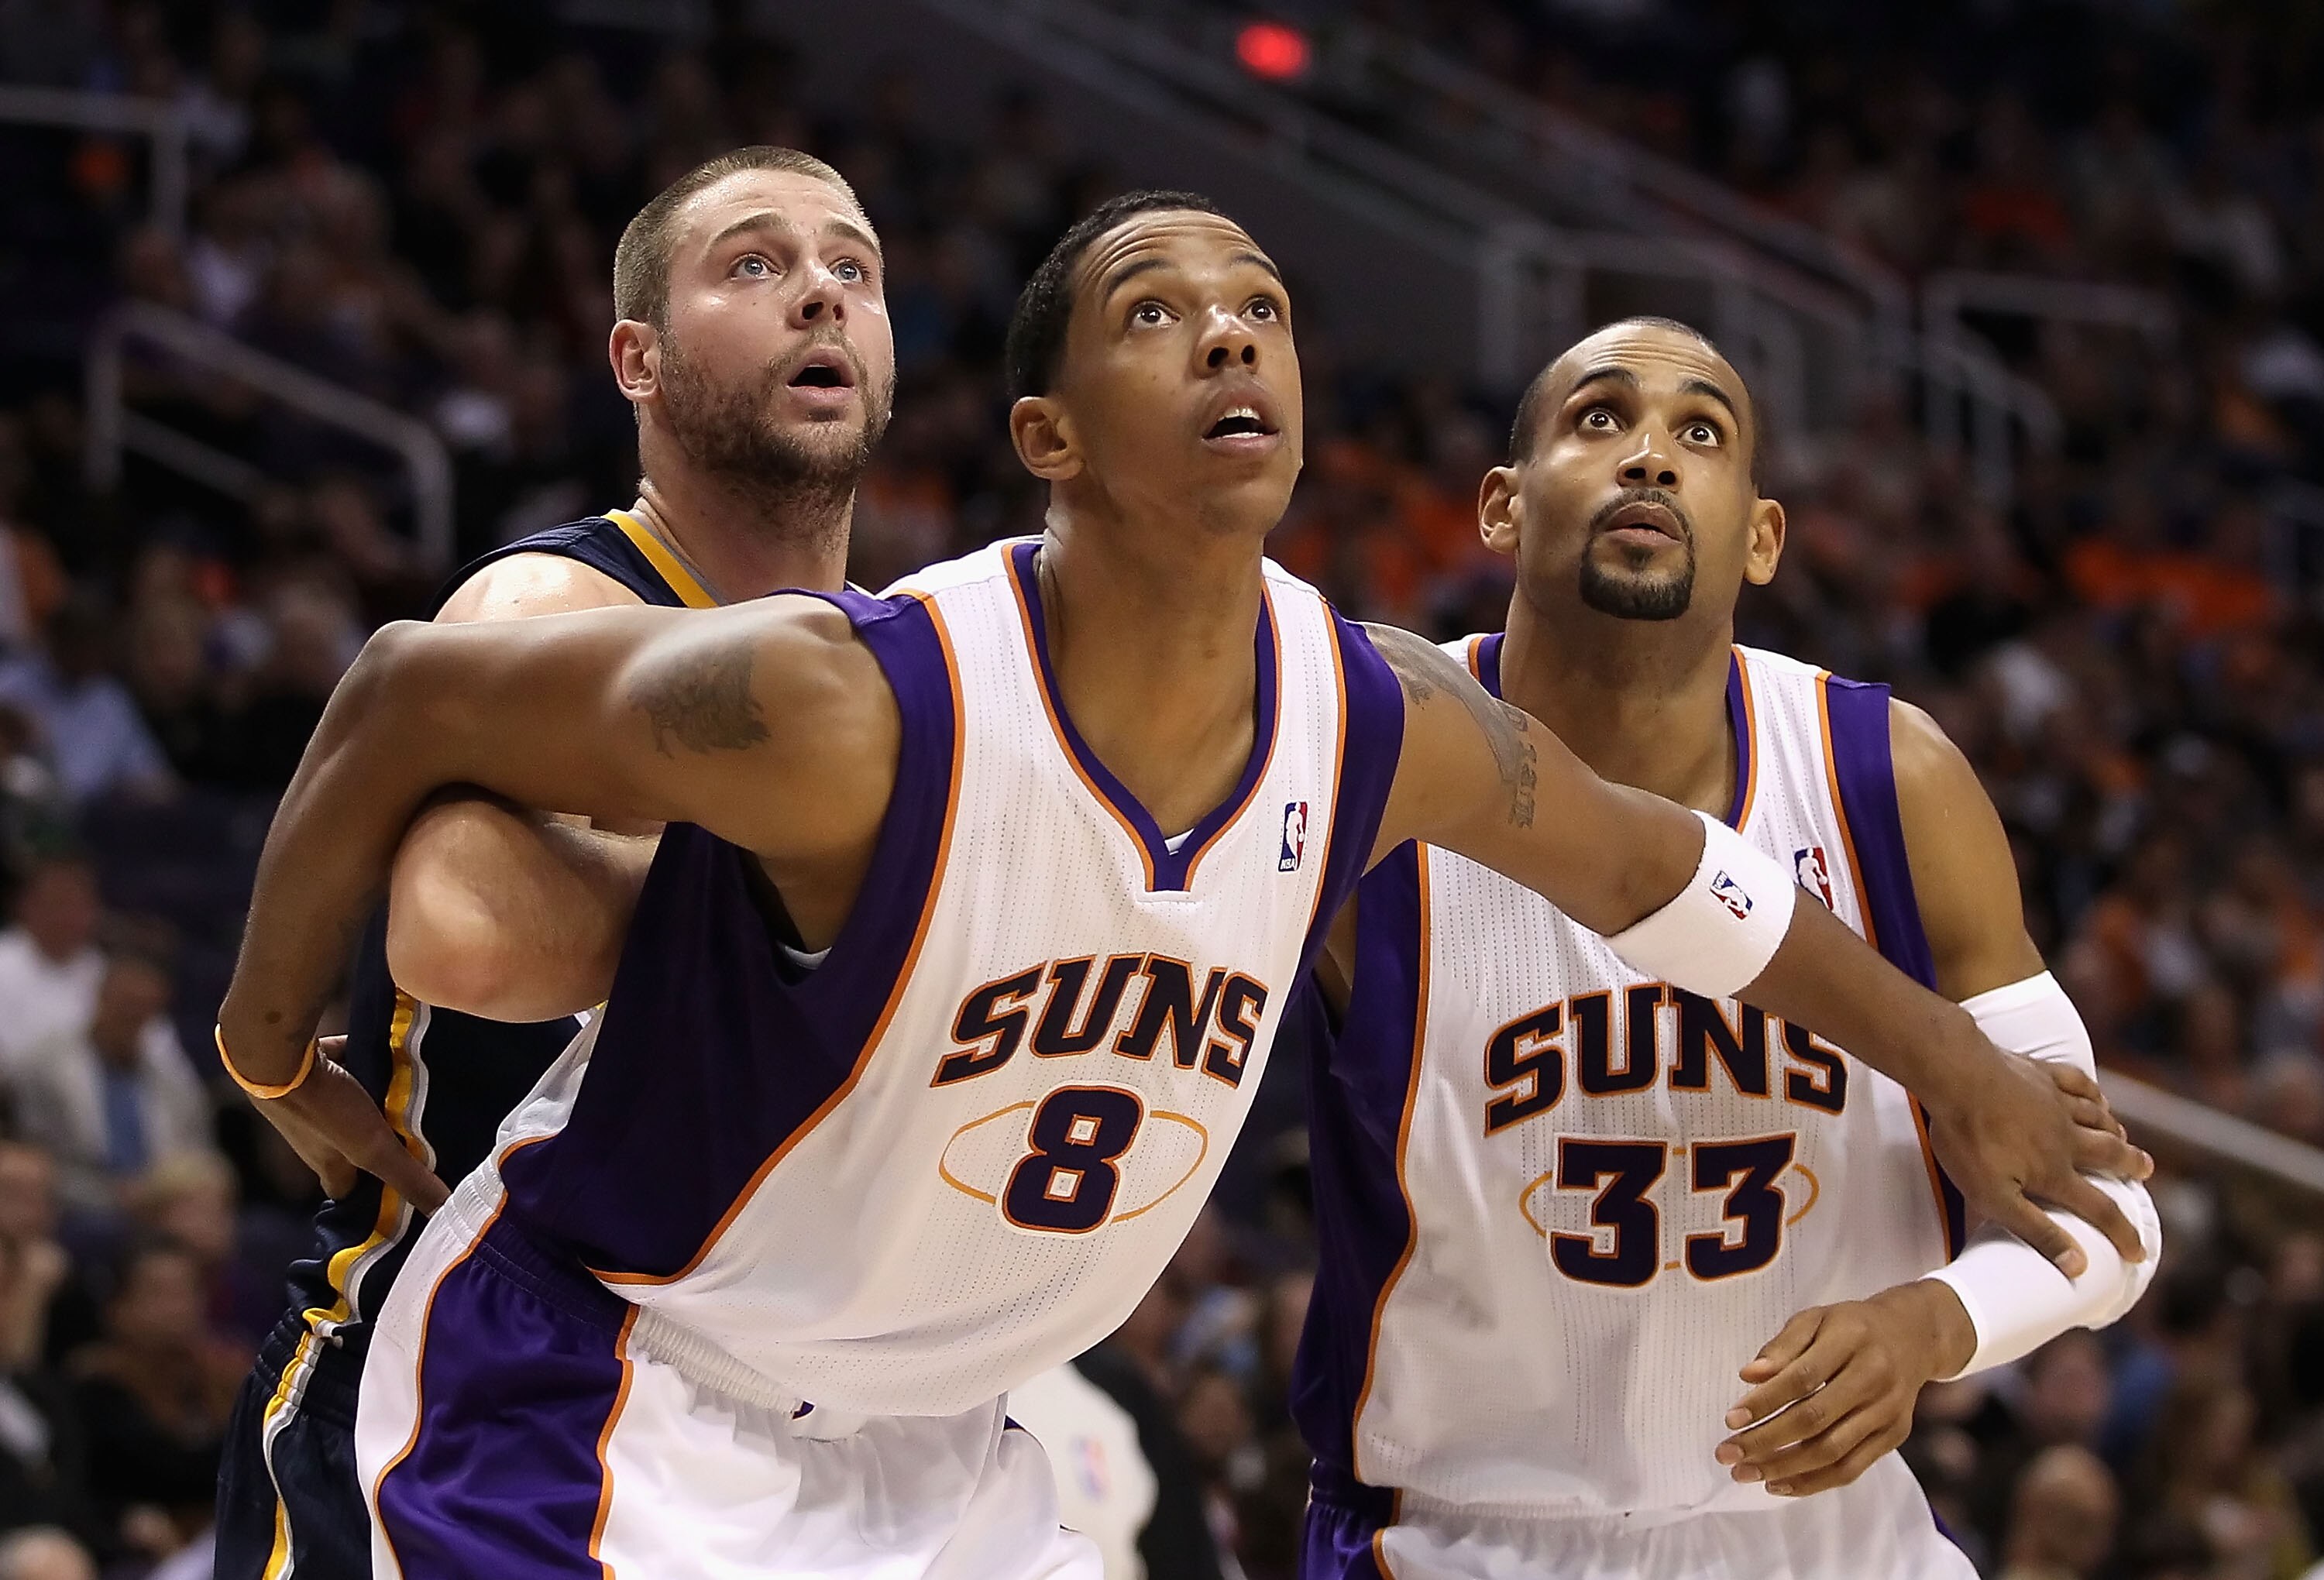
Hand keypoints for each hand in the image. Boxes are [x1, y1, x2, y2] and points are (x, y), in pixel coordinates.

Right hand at [245, 1035, 447, 1213]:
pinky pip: (347, 1067)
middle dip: (382, 1146)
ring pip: (353, 1106)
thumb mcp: (372, 1148)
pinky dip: (367, 1064)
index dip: (369, 1201)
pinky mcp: (312, 1067)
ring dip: (378, 1103)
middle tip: (423, 1140)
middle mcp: (315, 1136)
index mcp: (327, 1163)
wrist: (276, 1053)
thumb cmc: (323, 1108)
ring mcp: (312, 1101)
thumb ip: (407, 1176)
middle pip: (353, 1147)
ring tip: (418, 1099)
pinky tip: (396, 1055)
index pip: (347, 1193)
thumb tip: (444, 1212)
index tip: (400, 1199)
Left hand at [1715, 1281, 1974, 1496]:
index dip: (1765, 1401)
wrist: (1912, 1336)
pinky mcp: (1895, 1435)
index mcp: (1850, 1339)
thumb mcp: (1815, 1319)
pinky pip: (1852, 1468)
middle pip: (1815, 1419)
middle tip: (1726, 1455)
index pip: (1802, 1377)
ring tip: (1745, 1473)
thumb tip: (1749, 1376)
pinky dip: (1814, 1481)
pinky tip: (1780, 1484)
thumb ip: (1782, 1346)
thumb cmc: (1850, 1327)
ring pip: (1833, 1451)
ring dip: (1784, 1468)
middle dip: (1765, 1442)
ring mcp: (1888, 1410)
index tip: (1730, 1419)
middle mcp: (1874, 1377)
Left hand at [1921, 1045, 2150, 1277]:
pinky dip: (2094, 1092)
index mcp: (2055, 1171)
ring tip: (2124, 1136)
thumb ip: (2037, 1230)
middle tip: (2146, 1170)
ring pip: (2098, 1118)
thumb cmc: (1969, 1141)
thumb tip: (2079, 1265)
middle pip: (2110, 1153)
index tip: (2139, 1251)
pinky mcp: (2041, 1074)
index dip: (2123, 1233)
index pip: (2100, 1208)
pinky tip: (2096, 1096)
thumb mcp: (1994, 1198)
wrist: (1956, 1076)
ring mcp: (2055, 1102)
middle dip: (2131, 1164)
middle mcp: (2065, 1137)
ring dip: (2115, 1129)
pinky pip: (2079, 1083)